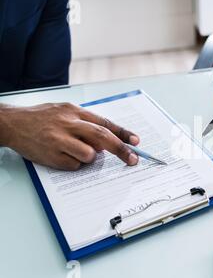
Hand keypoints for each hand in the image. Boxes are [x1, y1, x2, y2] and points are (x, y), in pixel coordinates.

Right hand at [1, 103, 139, 169]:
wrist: (12, 123)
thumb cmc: (42, 118)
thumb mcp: (65, 111)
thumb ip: (86, 123)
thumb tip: (106, 141)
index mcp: (74, 111)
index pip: (105, 123)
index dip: (123, 133)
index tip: (136, 142)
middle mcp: (68, 124)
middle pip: (102, 137)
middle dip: (121, 149)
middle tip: (132, 159)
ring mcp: (59, 140)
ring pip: (90, 154)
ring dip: (91, 157)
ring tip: (77, 151)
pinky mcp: (51, 155)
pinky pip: (74, 165)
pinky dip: (74, 164)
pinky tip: (62, 155)